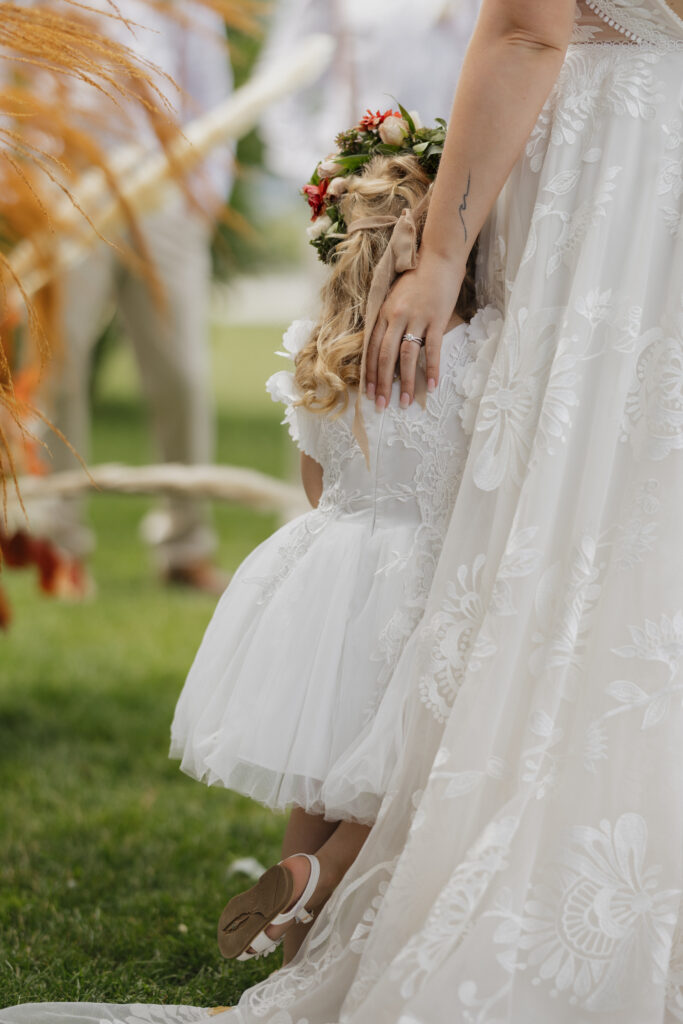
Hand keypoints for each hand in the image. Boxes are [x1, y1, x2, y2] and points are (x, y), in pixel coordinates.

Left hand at [365, 250, 464, 409]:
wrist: (438, 256)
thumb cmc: (417, 276)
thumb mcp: (394, 296)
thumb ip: (388, 318)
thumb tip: (384, 344)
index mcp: (383, 312)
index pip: (371, 348)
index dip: (369, 373)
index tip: (368, 392)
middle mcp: (396, 316)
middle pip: (385, 356)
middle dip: (382, 384)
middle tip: (381, 405)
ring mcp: (417, 317)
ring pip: (406, 356)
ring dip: (405, 382)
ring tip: (405, 402)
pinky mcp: (436, 318)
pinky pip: (432, 349)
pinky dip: (432, 368)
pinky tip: (432, 385)